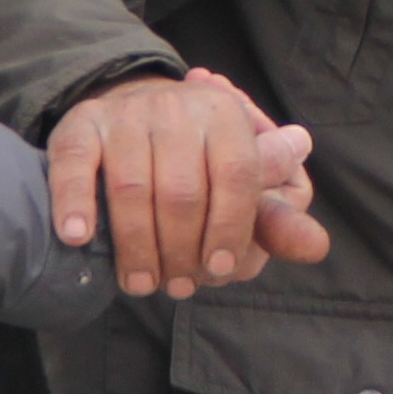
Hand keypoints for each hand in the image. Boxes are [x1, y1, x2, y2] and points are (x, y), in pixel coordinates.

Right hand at [49, 68, 331, 298]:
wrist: (135, 111)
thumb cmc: (200, 162)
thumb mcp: (245, 183)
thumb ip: (275, 219)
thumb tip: (316, 246)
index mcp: (227, 115)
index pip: (237, 177)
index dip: (230, 230)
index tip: (218, 270)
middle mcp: (177, 106)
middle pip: (182, 193)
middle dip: (181, 251)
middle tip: (178, 286)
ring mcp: (126, 114)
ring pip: (130, 188)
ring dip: (135, 247)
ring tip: (140, 283)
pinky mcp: (80, 123)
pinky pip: (76, 163)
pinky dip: (75, 203)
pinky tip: (78, 238)